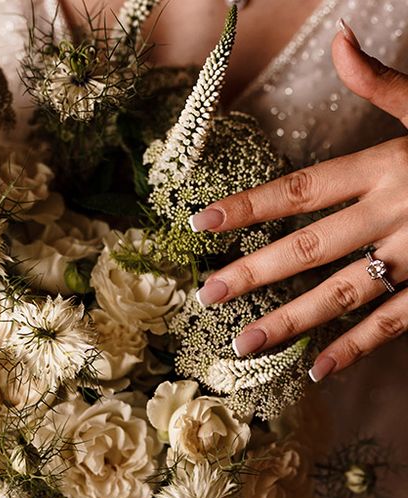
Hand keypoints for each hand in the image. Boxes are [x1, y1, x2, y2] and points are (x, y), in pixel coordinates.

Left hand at [190, 20, 407, 382]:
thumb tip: (340, 39)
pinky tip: (317, 369)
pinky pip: (395, 322)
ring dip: (291, 321)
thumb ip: (382, 84)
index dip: (248, 207)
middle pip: (309, 248)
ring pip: (343, 293)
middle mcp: (395, 212)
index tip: (200, 224)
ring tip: (245, 342)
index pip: (300, 190)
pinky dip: (357, 347)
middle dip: (253, 273)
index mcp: (385, 167)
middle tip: (206, 295)